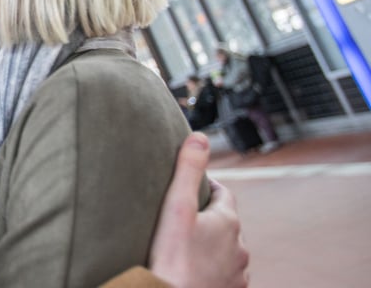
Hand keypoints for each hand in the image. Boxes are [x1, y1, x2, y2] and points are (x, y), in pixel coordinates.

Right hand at [150, 132, 248, 287]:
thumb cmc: (171, 258)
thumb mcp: (176, 207)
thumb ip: (188, 170)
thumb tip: (200, 137)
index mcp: (228, 221)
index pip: (222, 193)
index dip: (205, 187)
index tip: (189, 187)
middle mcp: (240, 246)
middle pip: (225, 223)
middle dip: (207, 217)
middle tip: (182, 218)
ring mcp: (237, 272)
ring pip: (226, 250)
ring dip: (212, 245)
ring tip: (187, 246)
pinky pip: (225, 274)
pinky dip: (213, 269)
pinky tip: (195, 269)